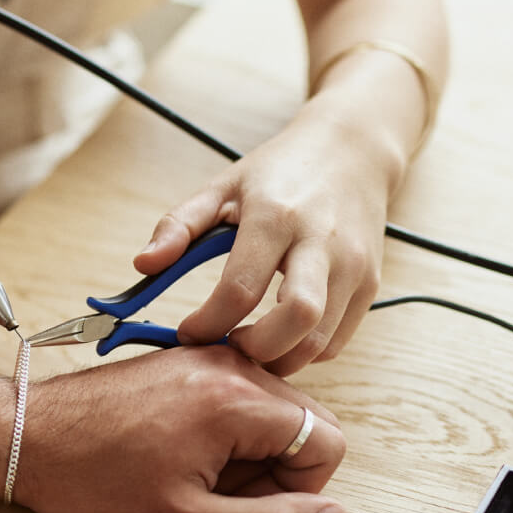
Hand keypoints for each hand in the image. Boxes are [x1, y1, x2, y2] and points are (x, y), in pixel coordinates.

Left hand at [16, 345, 347, 512]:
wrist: (25, 438)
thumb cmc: (92, 481)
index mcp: (235, 397)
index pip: (327, 441)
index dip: (301, 490)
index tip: (249, 508)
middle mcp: (226, 363)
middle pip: (303, 421)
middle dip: (278, 470)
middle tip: (219, 498)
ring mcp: (202, 358)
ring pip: (269, 411)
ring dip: (249, 454)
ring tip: (193, 478)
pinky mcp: (181, 362)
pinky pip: (235, 398)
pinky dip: (224, 434)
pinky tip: (179, 457)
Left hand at [134, 111, 389, 375]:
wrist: (352, 152)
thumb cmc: (278, 173)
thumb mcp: (220, 187)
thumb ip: (177, 226)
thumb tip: (142, 266)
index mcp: (275, 216)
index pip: (240, 289)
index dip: (207, 323)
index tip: (188, 333)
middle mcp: (321, 242)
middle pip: (296, 321)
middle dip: (255, 351)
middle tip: (225, 348)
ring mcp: (353, 266)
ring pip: (321, 341)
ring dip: (278, 360)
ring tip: (247, 347)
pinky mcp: (370, 285)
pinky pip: (336, 341)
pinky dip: (303, 353)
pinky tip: (277, 339)